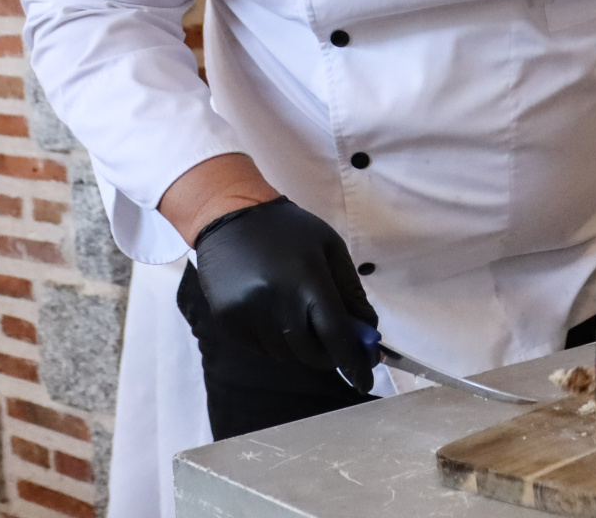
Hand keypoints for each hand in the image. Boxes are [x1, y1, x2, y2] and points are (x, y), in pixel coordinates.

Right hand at [193, 196, 378, 391]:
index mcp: (308, 280)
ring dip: (301, 349)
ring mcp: (248, 313)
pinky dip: (276, 344)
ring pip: (286, 355)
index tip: (366, 380)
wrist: (229, 214)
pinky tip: (275, 317)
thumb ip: (351, 292)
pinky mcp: (227, 320)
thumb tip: (368, 332)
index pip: (336, 335)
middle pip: (311, 353)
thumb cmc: (289, 230)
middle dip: (329, 356)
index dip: (354, 362)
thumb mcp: (330, 248)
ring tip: (300, 320)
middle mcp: (276, 301)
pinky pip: (261, 349)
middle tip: (334, 345)